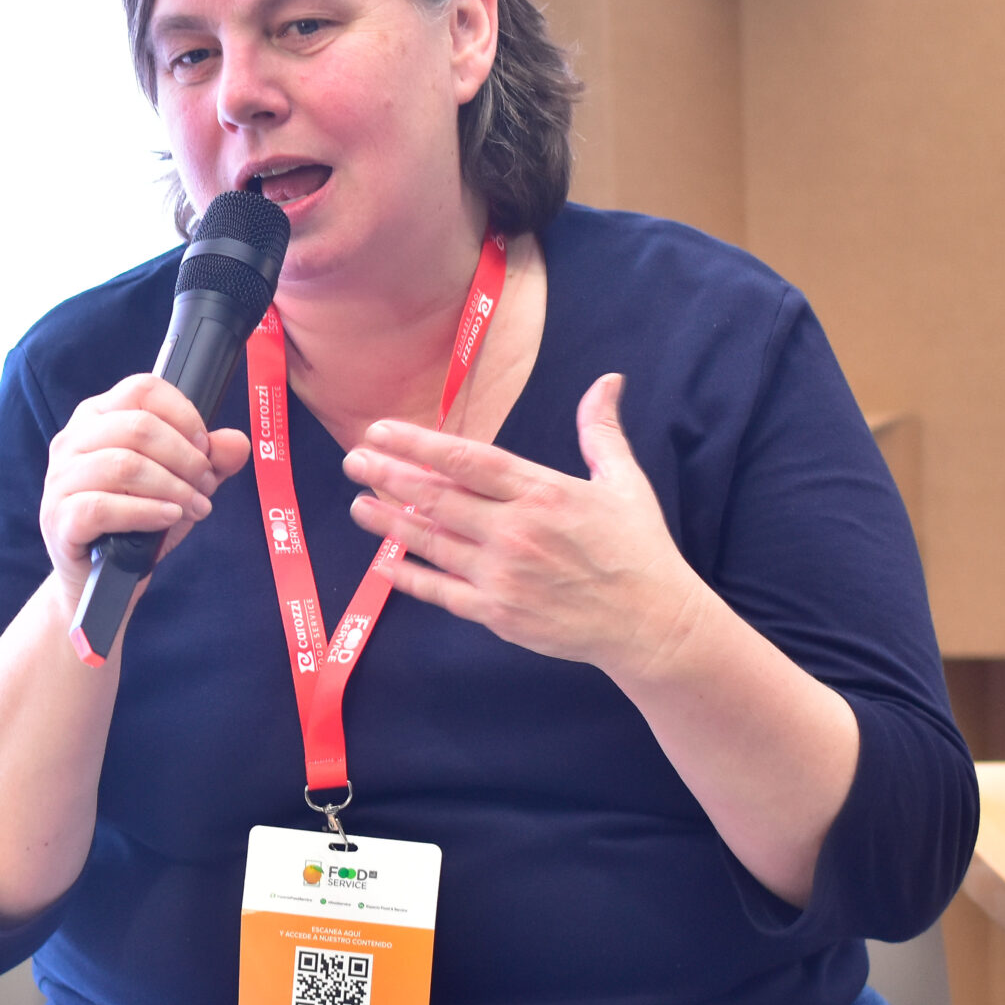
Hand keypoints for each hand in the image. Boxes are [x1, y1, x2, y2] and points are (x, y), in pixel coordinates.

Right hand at [41, 374, 251, 600]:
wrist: (99, 577)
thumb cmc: (135, 521)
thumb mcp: (179, 484)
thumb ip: (210, 460)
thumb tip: (236, 443)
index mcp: (98, 416)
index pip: (143, 389)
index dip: (184, 415)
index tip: (204, 447)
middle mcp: (73, 439)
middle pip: (139, 426)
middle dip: (185, 458)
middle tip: (205, 486)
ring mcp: (60, 478)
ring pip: (124, 466)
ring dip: (172, 487)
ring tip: (194, 507)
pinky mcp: (60, 517)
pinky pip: (103, 507)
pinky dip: (145, 511)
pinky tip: (168, 517)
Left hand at [342, 374, 707, 680]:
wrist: (652, 624)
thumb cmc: (638, 550)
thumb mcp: (625, 483)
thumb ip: (601, 431)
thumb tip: (608, 380)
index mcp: (542, 492)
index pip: (466, 460)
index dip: (417, 443)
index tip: (381, 430)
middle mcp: (516, 530)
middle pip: (437, 497)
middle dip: (388, 475)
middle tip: (353, 459)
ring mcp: (503, 574)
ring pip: (432, 542)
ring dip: (389, 522)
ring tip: (357, 504)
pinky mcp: (498, 613)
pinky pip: (442, 591)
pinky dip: (410, 576)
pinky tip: (384, 562)